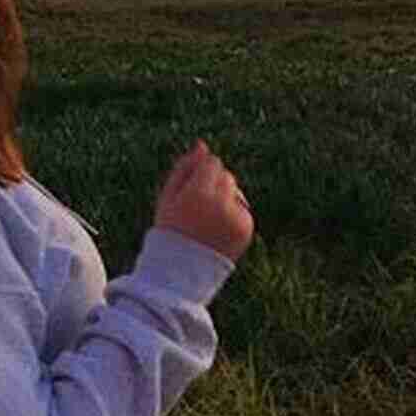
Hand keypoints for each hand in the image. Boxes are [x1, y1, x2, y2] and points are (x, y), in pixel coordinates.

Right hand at [153, 140, 254, 261]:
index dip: (199, 175)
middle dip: (214, 186)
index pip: (212, 163)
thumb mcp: (168, 196)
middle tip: (197, 208)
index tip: (190, 192)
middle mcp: (221, 203)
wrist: (182, 271)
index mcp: (198, 193)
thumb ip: (185, 167)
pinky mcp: (246, 228)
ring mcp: (236, 217)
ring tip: (207, 221)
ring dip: (224, 199)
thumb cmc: (170, 229)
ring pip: (235, 191)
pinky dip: (232, 215)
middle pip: (226, 176)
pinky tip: (217, 230)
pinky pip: (242, 209)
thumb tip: (202, 144)